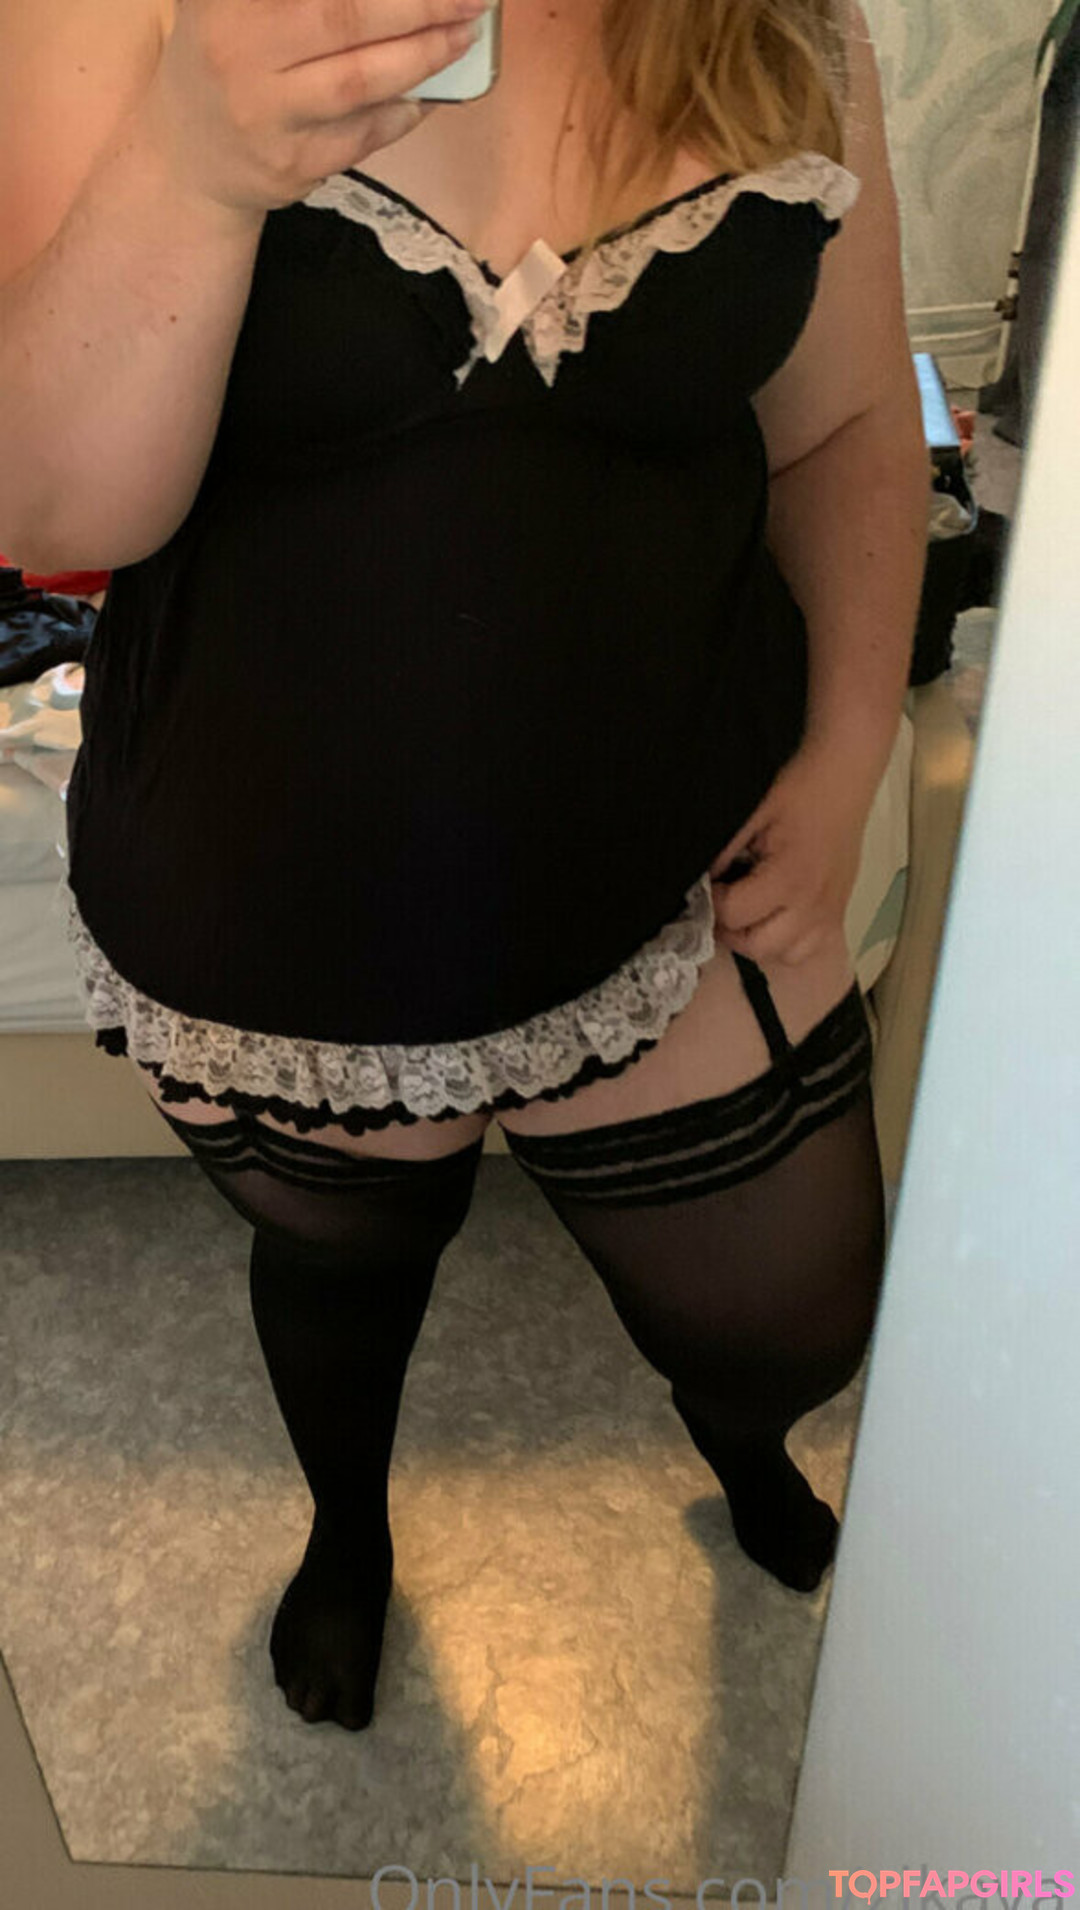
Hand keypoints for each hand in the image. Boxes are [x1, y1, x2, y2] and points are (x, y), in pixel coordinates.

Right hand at [135, 0, 491, 217]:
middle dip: (419, 5)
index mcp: (228, 2)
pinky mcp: (292, 166)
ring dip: (423, 57)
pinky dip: (405, 109)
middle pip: (345, 18)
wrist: (189, 160)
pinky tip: (432, 90)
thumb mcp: (228, 1)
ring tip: (463, 34)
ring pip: (361, 81)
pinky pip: (365, 133)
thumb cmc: (226, 57)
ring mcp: (267, 116)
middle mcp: (239, 52)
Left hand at [709, 742, 871, 965]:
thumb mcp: (751, 814)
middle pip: (758, 946)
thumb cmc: (797, 789)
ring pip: (786, 955)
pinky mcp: (839, 911)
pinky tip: (777, 919)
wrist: (843, 777)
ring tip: (749, 915)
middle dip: (731, 930)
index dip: (710, 902)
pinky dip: (790, 944)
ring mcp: (829, 912)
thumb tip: (702, 881)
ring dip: (760, 941)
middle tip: (722, 905)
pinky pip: (811, 949)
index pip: (734, 914)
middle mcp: (812, 905)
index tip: (707, 885)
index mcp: (788, 878)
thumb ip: (723, 851)